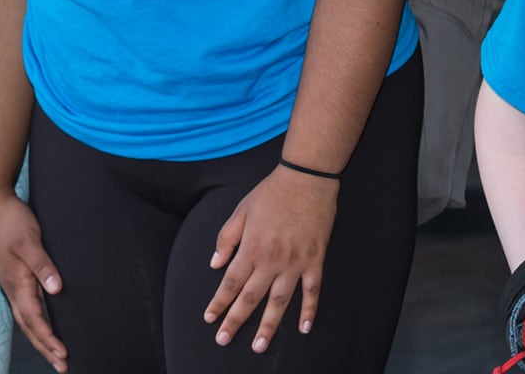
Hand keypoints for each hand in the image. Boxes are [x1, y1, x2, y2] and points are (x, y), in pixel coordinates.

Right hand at [0, 191, 68, 372]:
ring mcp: (13, 283)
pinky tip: (44, 323)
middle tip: (62, 367)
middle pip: (30, 327)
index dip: (49, 338)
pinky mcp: (15, 275)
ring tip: (55, 354)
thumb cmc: (10, 221)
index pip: (35, 319)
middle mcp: (13, 288)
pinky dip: (36, 321)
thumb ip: (42, 264)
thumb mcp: (29, 240)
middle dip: (45, 348)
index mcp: (17, 284)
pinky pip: (27, 306)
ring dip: (41, 337)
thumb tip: (56, 289)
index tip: (63, 354)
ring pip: (27, 319)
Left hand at [204, 164, 337, 353]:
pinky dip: (309, 311)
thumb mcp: (241, 210)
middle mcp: (271, 260)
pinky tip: (303, 328)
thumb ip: (226, 238)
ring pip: (279, 302)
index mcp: (251, 247)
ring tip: (259, 346)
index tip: (209, 319)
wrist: (306, 179)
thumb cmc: (271, 193)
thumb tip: (214, 264)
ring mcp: (295, 263)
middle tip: (224, 340)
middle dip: (236, 321)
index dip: (219, 302)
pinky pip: (312, 291)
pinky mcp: (315, 260)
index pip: (230, 283)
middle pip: (251, 298)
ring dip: (268, 326)